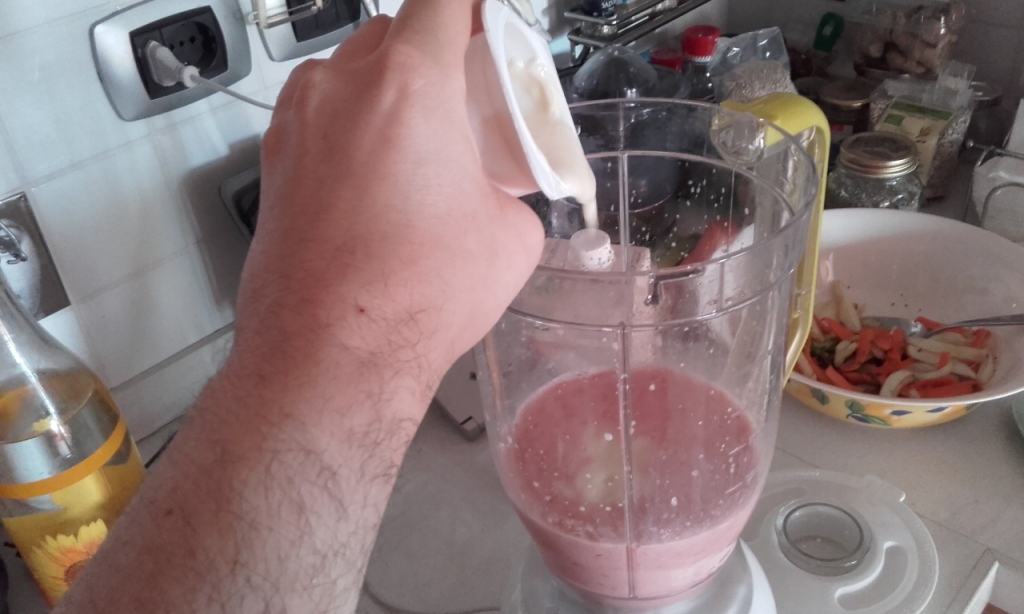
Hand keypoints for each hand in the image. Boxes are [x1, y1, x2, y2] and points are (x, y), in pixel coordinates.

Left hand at [235, 0, 544, 391]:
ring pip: (353, 73)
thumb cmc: (406, 299)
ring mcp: (298, 122)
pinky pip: (324, 116)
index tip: (488, 24)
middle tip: (469, 98)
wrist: (330, 355)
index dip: (474, 7)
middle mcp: (340, 88)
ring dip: (392, 92)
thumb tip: (501, 189)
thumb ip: (510, 183)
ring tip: (424, 148)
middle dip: (437, 54)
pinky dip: (356, 127)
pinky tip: (383, 180)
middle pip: (395, 30)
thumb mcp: (511, 235)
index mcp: (408, 84)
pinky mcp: (276, 160)